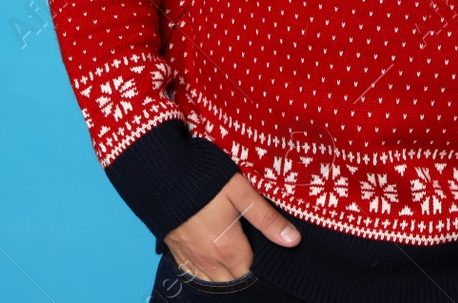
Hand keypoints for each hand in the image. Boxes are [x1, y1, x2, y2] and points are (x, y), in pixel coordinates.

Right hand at [163, 170, 298, 281]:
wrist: (164, 175)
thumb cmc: (206, 181)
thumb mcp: (241, 192)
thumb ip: (267, 219)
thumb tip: (294, 240)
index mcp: (228, 249)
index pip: (252, 273)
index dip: (263, 265)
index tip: (270, 252)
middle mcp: (209, 261)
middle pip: (234, 281)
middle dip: (246, 272)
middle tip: (255, 251)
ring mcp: (191, 260)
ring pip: (214, 282)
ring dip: (227, 275)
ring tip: (238, 256)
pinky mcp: (177, 254)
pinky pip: (196, 276)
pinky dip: (208, 273)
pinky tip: (215, 260)